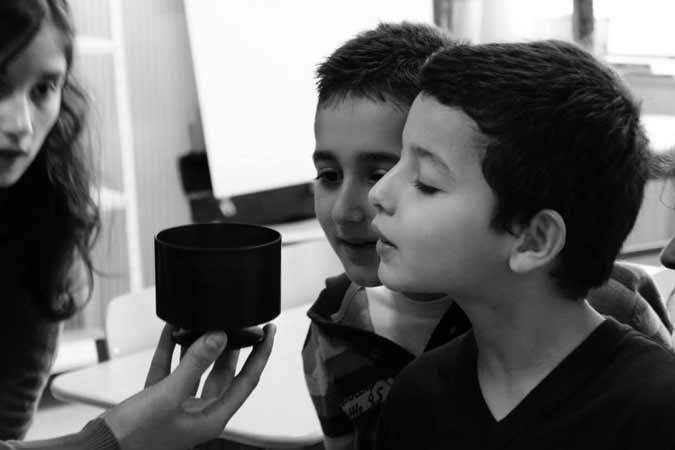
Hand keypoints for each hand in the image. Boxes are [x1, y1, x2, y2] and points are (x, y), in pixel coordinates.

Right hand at [103, 323, 275, 449]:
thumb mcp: (168, 395)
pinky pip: (171, 369)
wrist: (97, 448)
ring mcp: (178, 406)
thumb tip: (220, 338)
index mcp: (211, 417)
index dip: (261, 355)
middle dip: (233, 347)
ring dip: (201, 346)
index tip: (269, 332)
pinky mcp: (157, 400)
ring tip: (208, 321)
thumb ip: (195, 364)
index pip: (248, 380)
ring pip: (198, 369)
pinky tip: (173, 330)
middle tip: (241, 323)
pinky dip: (173, 350)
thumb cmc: (133, 436)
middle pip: (225, 373)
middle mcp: (199, 412)